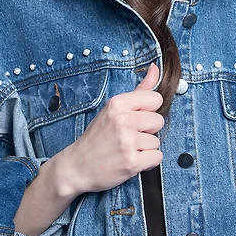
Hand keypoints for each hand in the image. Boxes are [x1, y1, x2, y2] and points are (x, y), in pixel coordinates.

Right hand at [54, 62, 163, 196]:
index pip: (156, 98)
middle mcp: (123, 120)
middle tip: (128, 137)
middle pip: (159, 121)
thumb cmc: (97, 137)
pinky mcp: (132, 162)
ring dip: (145, 148)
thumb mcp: (113, 109)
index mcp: (118, 103)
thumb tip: (155, 68)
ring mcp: (128, 142)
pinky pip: (157, 158)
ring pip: (157, 142)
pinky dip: (147, 162)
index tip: (134, 119)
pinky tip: (131, 160)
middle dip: (147, 131)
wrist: (77, 166)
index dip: (148, 111)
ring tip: (126, 150)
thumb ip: (138, 90)